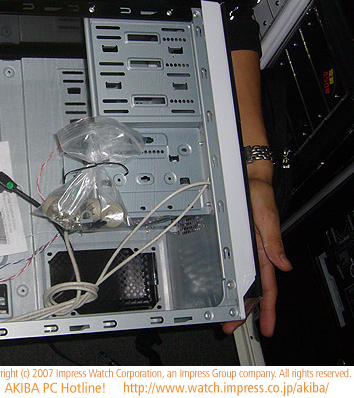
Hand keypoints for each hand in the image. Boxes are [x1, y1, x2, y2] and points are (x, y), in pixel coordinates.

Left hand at [222, 177, 292, 336]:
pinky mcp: (233, 242)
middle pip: (252, 290)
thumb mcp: (266, 216)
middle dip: (246, 312)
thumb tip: (283, 264)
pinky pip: (232, 266)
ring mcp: (243, 250)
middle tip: (232, 327)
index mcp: (264, 251)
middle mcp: (254, 253)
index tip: (268, 327)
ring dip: (236, 301)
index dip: (268, 308)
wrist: (246, 178)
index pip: (268, 286)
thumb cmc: (258, 193)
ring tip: (225, 317)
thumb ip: (273, 240)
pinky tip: (223, 291)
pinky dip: (229, 282)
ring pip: (240, 282)